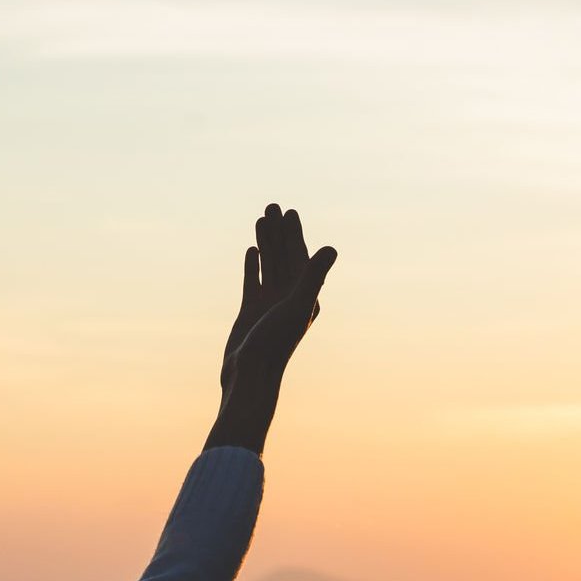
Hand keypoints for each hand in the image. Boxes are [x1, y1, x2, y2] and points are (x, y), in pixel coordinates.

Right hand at [221, 204, 335, 394]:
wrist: (249, 375)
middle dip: (279, 232)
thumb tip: (331, 248)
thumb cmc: (275, 344)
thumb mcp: (296, 306)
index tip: (289, 212)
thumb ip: (313, 276)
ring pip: (269, 265)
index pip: (301, 258)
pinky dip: (254, 264)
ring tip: (260, 219)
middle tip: (272, 205)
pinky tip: (252, 250)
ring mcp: (269, 304)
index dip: (295, 234)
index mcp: (305, 296)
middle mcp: (290, 298)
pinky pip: (254, 280)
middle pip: (285, 257)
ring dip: (266, 243)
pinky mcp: (251, 311)